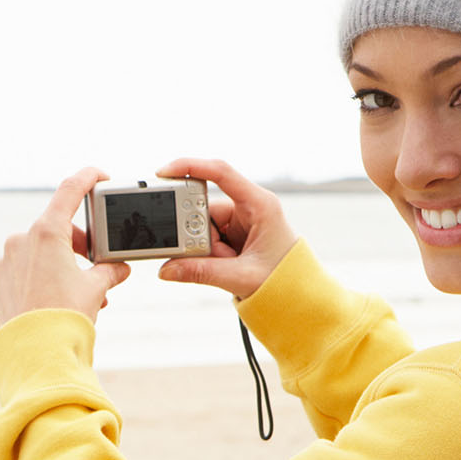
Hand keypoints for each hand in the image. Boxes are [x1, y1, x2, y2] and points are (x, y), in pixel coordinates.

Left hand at [0, 167, 131, 327]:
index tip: (99, 177)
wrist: (37, 354)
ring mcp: (4, 263)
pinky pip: (20, 274)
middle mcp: (20, 242)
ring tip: (76, 292)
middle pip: (55, 229)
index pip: (70, 190)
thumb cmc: (66, 317)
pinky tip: (50, 301)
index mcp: (47, 233)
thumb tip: (119, 269)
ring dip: (58, 265)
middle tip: (93, 265)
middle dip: (77, 245)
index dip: (87, 178)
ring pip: (37, 253)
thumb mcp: (96, 289)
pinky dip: (38, 281)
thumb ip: (109, 271)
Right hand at [153, 158, 299, 300]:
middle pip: (204, 206)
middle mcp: (248, 205)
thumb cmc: (284, 279)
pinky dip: (208, 253)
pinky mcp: (232, 232)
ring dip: (206, 249)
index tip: (163, 173)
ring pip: (202, 225)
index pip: (221, 173)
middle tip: (213, 256)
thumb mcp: (241, 277)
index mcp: (259, 204)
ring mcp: (239, 219)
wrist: (297, 293)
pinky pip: (207, 237)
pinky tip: (223, 265)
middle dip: (198, 234)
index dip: (190, 166)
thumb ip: (202, 272)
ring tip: (227, 266)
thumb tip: (166, 269)